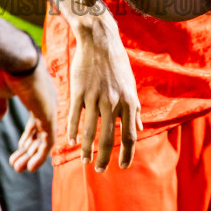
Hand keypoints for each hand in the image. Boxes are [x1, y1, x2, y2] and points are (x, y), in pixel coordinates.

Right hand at [0, 54, 55, 171]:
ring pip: (44, 141)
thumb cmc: (6, 69)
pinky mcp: (48, 115)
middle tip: (16, 165)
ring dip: (32, 156)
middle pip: (40, 134)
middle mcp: (46, 104)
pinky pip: (48, 142)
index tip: (18, 151)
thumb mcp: (0, 91)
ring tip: (19, 168)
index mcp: (37, 97)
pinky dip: (40, 156)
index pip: (36, 124)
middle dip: (28, 151)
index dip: (27, 139)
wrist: (13, 57)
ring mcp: (49, 110)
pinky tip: (31, 167)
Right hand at [64, 4, 141, 171]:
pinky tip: (70, 141)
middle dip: (104, 158)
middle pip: (109, 138)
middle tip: (100, 169)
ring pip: (89, 131)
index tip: (123, 166)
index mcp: (128, 102)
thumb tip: (140, 128)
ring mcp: (95, 97)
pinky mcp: (79, 91)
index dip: (127, 154)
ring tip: (84, 159)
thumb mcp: (131, 86)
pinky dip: (72, 131)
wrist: (100, 42)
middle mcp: (113, 102)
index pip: (130, 135)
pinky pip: (74, 116)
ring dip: (86, 149)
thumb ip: (134, 109)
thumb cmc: (117, 64)